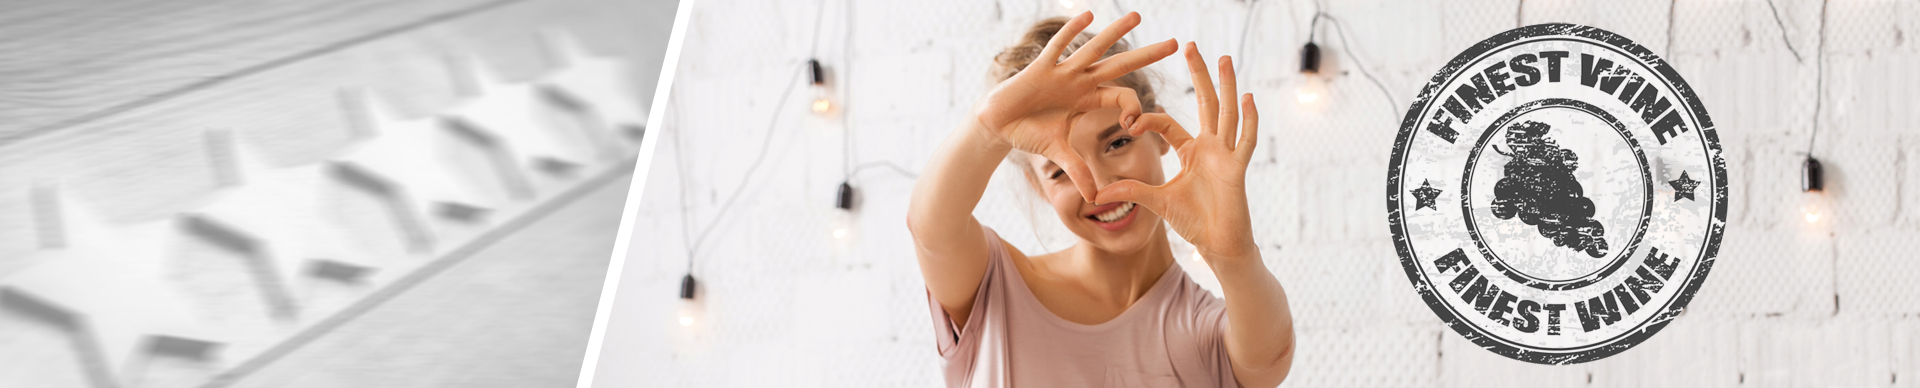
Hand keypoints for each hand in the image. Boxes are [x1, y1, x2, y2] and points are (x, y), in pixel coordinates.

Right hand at [971, 11, 1177, 201]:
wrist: (997, 124)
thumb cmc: (1028, 133)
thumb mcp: (1059, 153)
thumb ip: (1079, 172)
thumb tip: (1096, 198)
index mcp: (1088, 99)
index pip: (1121, 96)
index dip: (1133, 106)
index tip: (1133, 124)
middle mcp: (1080, 82)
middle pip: (1120, 65)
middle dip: (1147, 55)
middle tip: (1175, 42)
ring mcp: (1062, 72)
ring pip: (1094, 49)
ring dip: (1115, 32)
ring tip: (1138, 16)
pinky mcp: (1040, 69)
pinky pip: (1058, 47)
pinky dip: (1071, 31)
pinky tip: (1088, 14)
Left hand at [1095, 43, 1260, 260]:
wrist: (1218, 244)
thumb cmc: (1193, 221)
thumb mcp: (1157, 201)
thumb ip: (1132, 191)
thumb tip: (1098, 193)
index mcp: (1191, 152)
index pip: (1168, 124)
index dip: (1148, 119)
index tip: (1130, 121)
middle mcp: (1210, 147)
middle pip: (1205, 103)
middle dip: (1199, 75)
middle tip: (1191, 46)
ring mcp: (1226, 155)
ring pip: (1227, 113)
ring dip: (1226, 85)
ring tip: (1224, 58)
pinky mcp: (1237, 169)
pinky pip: (1245, 140)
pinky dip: (1249, 120)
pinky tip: (1248, 97)